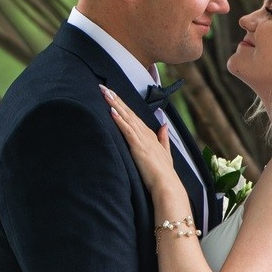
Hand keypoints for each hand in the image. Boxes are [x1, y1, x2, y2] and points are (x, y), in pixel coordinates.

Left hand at [99, 86, 187, 211]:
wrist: (167, 185)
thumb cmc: (163, 173)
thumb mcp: (165, 153)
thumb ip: (163, 138)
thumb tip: (164, 125)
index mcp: (150, 135)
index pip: (133, 116)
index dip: (123, 105)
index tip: (113, 95)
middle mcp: (145, 134)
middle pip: (128, 113)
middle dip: (116, 99)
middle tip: (104, 87)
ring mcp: (142, 139)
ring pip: (126, 117)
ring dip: (115, 104)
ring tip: (106, 93)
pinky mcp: (138, 147)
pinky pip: (127, 130)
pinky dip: (119, 120)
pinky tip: (112, 111)